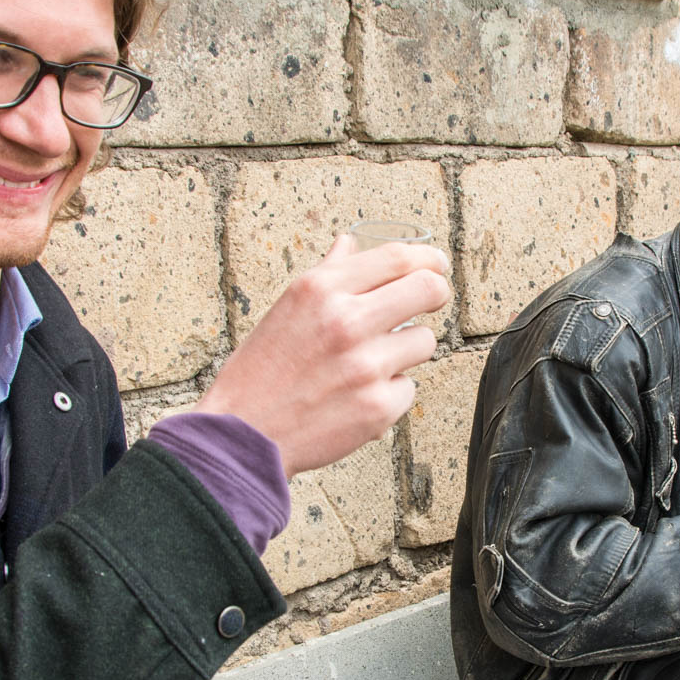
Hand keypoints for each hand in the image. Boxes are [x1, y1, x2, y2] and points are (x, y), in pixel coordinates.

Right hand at [195, 235, 451, 475]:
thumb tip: (350, 244)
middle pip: (429, 289)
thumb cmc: (261, 372)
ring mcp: (366, 366)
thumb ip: (328, 275)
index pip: (397, 257)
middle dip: (437, 293)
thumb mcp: (287, 309)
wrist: (242, 435)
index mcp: (321, 290)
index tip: (436, 265)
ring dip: (405, 351)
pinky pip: (408, 388)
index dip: (428, 259)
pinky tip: (356, 398)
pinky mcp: (378, 407)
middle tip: (431, 302)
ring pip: (424, 342)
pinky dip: (389, 394)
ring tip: (368, 365)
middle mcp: (346, 321)